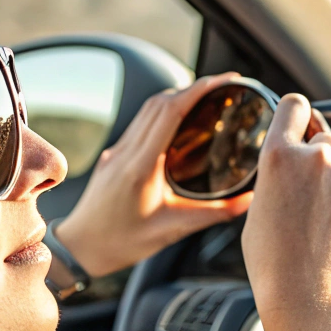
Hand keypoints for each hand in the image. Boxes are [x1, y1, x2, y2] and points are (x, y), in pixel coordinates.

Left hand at [54, 74, 251, 277]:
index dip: (200, 90)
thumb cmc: (121, 244)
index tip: (226, 81)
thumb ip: (213, 213)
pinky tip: (182, 120)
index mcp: (140, 166)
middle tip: (226, 85)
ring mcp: (117, 151)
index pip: (171, 112)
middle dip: (195, 87)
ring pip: (149, 108)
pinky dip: (165, 112)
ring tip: (209, 96)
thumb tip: (249, 200)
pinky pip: (141, 122)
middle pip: (161, 102)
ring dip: (179, 96)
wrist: (80, 249)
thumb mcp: (173, 230)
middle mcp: (126, 152)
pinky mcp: (115, 155)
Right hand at [241, 94, 330, 330]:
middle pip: (322, 136)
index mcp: (279, 156)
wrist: (304, 295)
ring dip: (330, 185)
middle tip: (304, 186)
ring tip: (313, 221)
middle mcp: (315, 159)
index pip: (294, 105)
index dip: (295, 113)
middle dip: (315, 155)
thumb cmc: (271, 259)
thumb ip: (276, 176)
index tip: (298, 121)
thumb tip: (288, 169)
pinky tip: (329, 233)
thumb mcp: (256, 206)